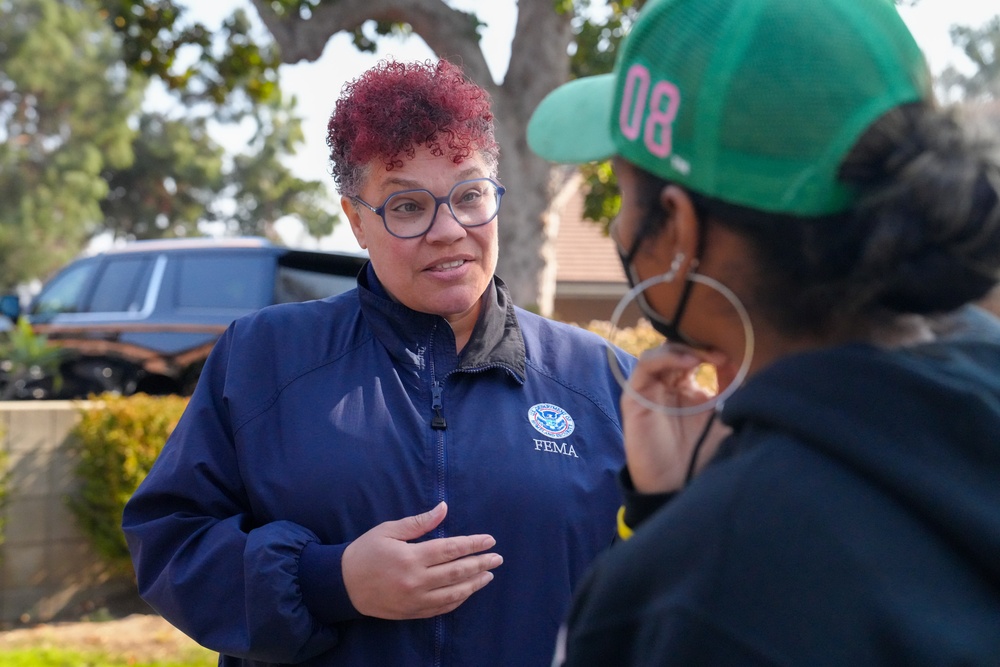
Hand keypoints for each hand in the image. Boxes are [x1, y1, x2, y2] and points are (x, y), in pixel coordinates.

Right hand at [342, 502, 502, 619]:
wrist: (342, 585)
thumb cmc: (365, 552)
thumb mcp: (388, 530)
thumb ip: (419, 522)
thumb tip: (444, 508)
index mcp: (411, 557)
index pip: (451, 549)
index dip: (473, 544)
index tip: (489, 540)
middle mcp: (416, 580)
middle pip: (457, 572)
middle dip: (481, 563)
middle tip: (498, 558)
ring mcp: (415, 599)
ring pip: (454, 593)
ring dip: (474, 584)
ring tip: (488, 574)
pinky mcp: (412, 612)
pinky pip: (442, 608)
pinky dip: (458, 600)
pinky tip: (468, 591)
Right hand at [623, 344, 732, 493]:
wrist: (680, 485)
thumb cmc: (704, 453)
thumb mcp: (725, 414)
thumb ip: (731, 386)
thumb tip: (741, 356)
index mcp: (687, 388)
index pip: (696, 355)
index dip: (713, 350)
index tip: (735, 353)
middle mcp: (667, 385)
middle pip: (679, 349)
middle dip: (701, 346)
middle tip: (721, 352)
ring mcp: (650, 390)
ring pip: (662, 353)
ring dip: (685, 349)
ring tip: (706, 357)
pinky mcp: (635, 397)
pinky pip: (645, 365)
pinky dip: (665, 357)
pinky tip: (689, 362)